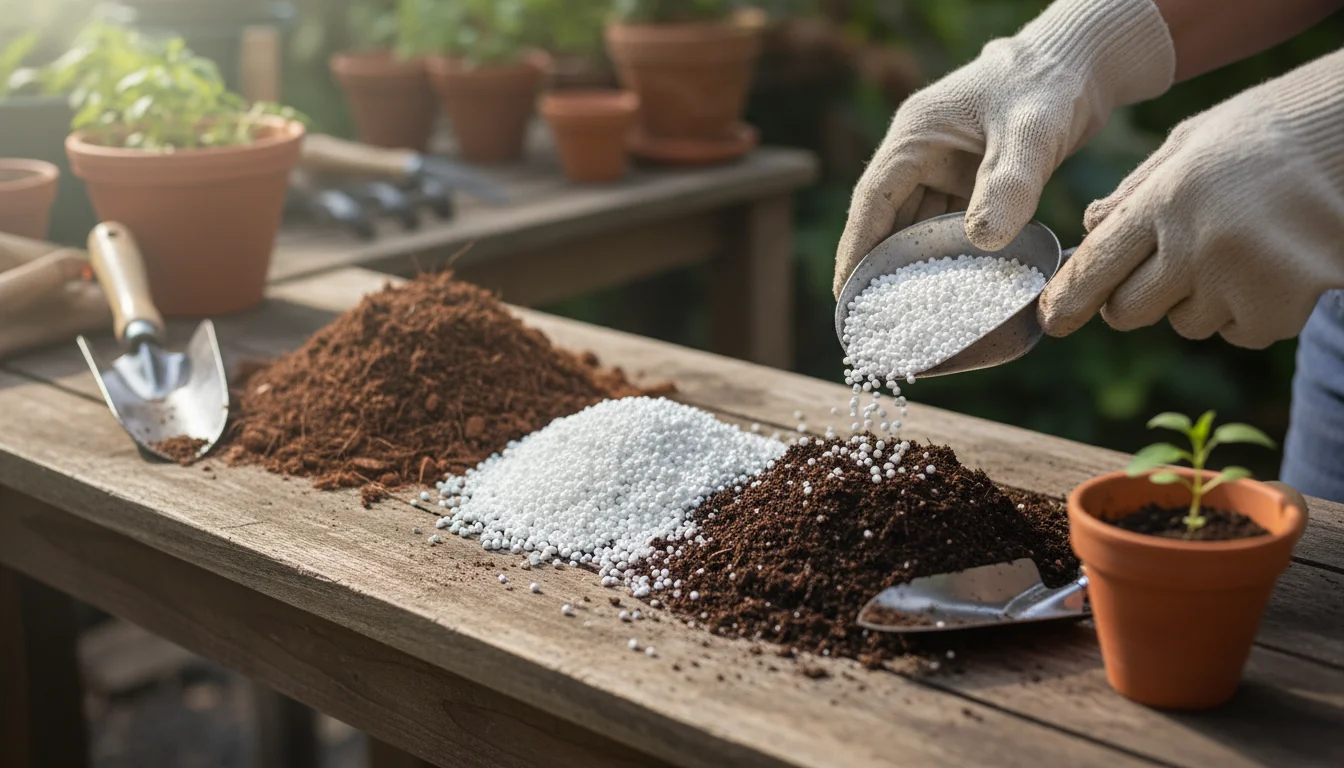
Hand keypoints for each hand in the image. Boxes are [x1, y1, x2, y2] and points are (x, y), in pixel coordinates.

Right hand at [833, 0, 1173, 297]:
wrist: (1080, 66)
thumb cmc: (1050, 85)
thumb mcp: (1032, 132)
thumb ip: (1009, 184)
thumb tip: (983, 241)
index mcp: (914, 136)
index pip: (872, 200)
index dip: (856, 249)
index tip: (846, 294)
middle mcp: (920, 155)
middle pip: (887, 220)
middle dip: (878, 268)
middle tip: (871, 320)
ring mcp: (943, 169)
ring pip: (917, 226)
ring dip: (911, 267)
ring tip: (903, 316)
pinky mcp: (969, 182)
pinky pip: (948, 226)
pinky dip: (946, 257)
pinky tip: (948, 290)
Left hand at [1039, 50, 1343, 347]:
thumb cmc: (1267, 135)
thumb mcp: (1190, 144)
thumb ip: (1136, 191)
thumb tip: (1089, 230)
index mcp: (1166, 199)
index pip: (1096, 265)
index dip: (1068, 299)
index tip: (1051, 320)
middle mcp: (1196, 244)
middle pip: (1129, 311)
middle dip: (1134, 299)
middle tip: (1168, 267)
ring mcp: (1240, 280)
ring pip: (1186, 323)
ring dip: (1200, 300)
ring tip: (1238, 247)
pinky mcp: (1281, 308)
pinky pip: (1239, 333)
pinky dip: (1248, 312)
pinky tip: (1270, 266)